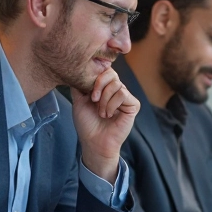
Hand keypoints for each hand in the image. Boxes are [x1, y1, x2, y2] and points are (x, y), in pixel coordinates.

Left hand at [72, 67, 139, 181]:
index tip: (88, 93)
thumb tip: (77, 70)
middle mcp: (116, 90)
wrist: (94, 141)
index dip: (96, 77)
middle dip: (99, 86)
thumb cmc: (87, 124)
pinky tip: (108, 115)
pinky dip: (112, 104)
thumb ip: (79, 85)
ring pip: (117, 85)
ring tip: (101, 113)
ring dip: (105, 100)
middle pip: (111, 73)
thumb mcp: (79, 100)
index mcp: (105, 88)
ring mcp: (126, 97)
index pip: (105, 71)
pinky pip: (123, 94)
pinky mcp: (133, 105)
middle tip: (93, 100)